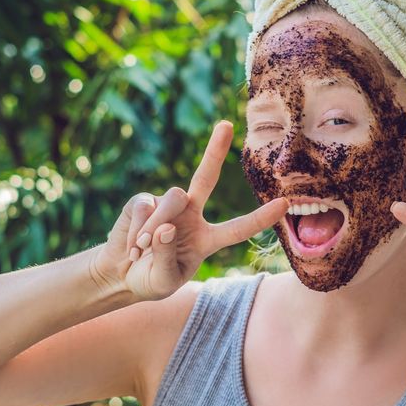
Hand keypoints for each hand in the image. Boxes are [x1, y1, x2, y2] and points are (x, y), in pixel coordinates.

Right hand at [90, 121, 288, 301]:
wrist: (120, 275)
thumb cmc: (150, 280)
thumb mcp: (164, 280)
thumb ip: (167, 257)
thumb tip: (166, 227)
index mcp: (207, 239)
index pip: (238, 228)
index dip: (261, 218)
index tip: (284, 204)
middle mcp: (191, 215)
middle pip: (206, 178)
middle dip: (214, 151)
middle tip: (226, 125)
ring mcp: (168, 206)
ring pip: (173, 198)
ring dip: (157, 226)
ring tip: (142, 250)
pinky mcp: (143, 201)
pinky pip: (145, 207)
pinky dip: (137, 230)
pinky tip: (132, 246)